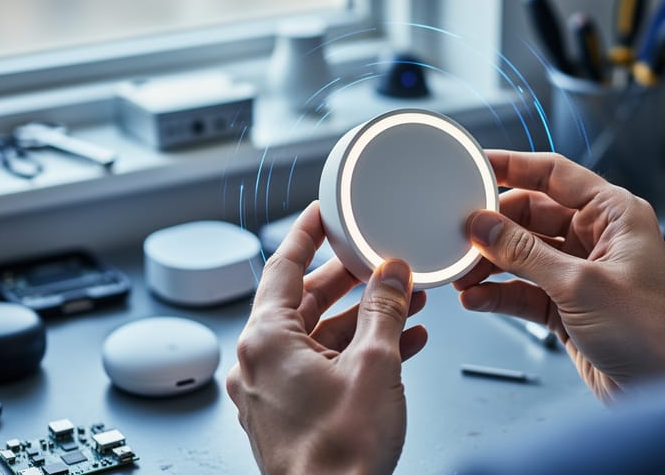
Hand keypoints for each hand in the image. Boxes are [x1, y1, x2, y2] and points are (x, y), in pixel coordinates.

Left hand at [227, 202, 428, 474]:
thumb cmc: (337, 456)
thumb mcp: (374, 365)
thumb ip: (384, 310)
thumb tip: (391, 275)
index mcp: (265, 340)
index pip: (281, 266)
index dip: (306, 233)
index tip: (321, 213)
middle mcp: (260, 362)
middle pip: (304, 301)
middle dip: (349, 280)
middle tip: (377, 261)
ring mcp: (273, 390)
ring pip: (319, 335)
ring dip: (363, 318)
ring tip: (404, 303)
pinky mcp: (291, 412)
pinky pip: (324, 366)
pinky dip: (358, 351)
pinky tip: (401, 343)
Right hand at [455, 151, 664, 402]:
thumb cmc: (655, 332)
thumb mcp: (580, 285)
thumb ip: (526, 253)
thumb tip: (485, 227)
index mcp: (614, 214)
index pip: (555, 175)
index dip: (514, 166)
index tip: (478, 165)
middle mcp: (598, 238)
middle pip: (532, 216)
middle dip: (495, 228)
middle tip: (462, 235)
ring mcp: (582, 273)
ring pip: (525, 256)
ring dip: (493, 264)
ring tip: (464, 273)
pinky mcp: (569, 307)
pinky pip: (526, 290)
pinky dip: (501, 294)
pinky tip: (478, 298)